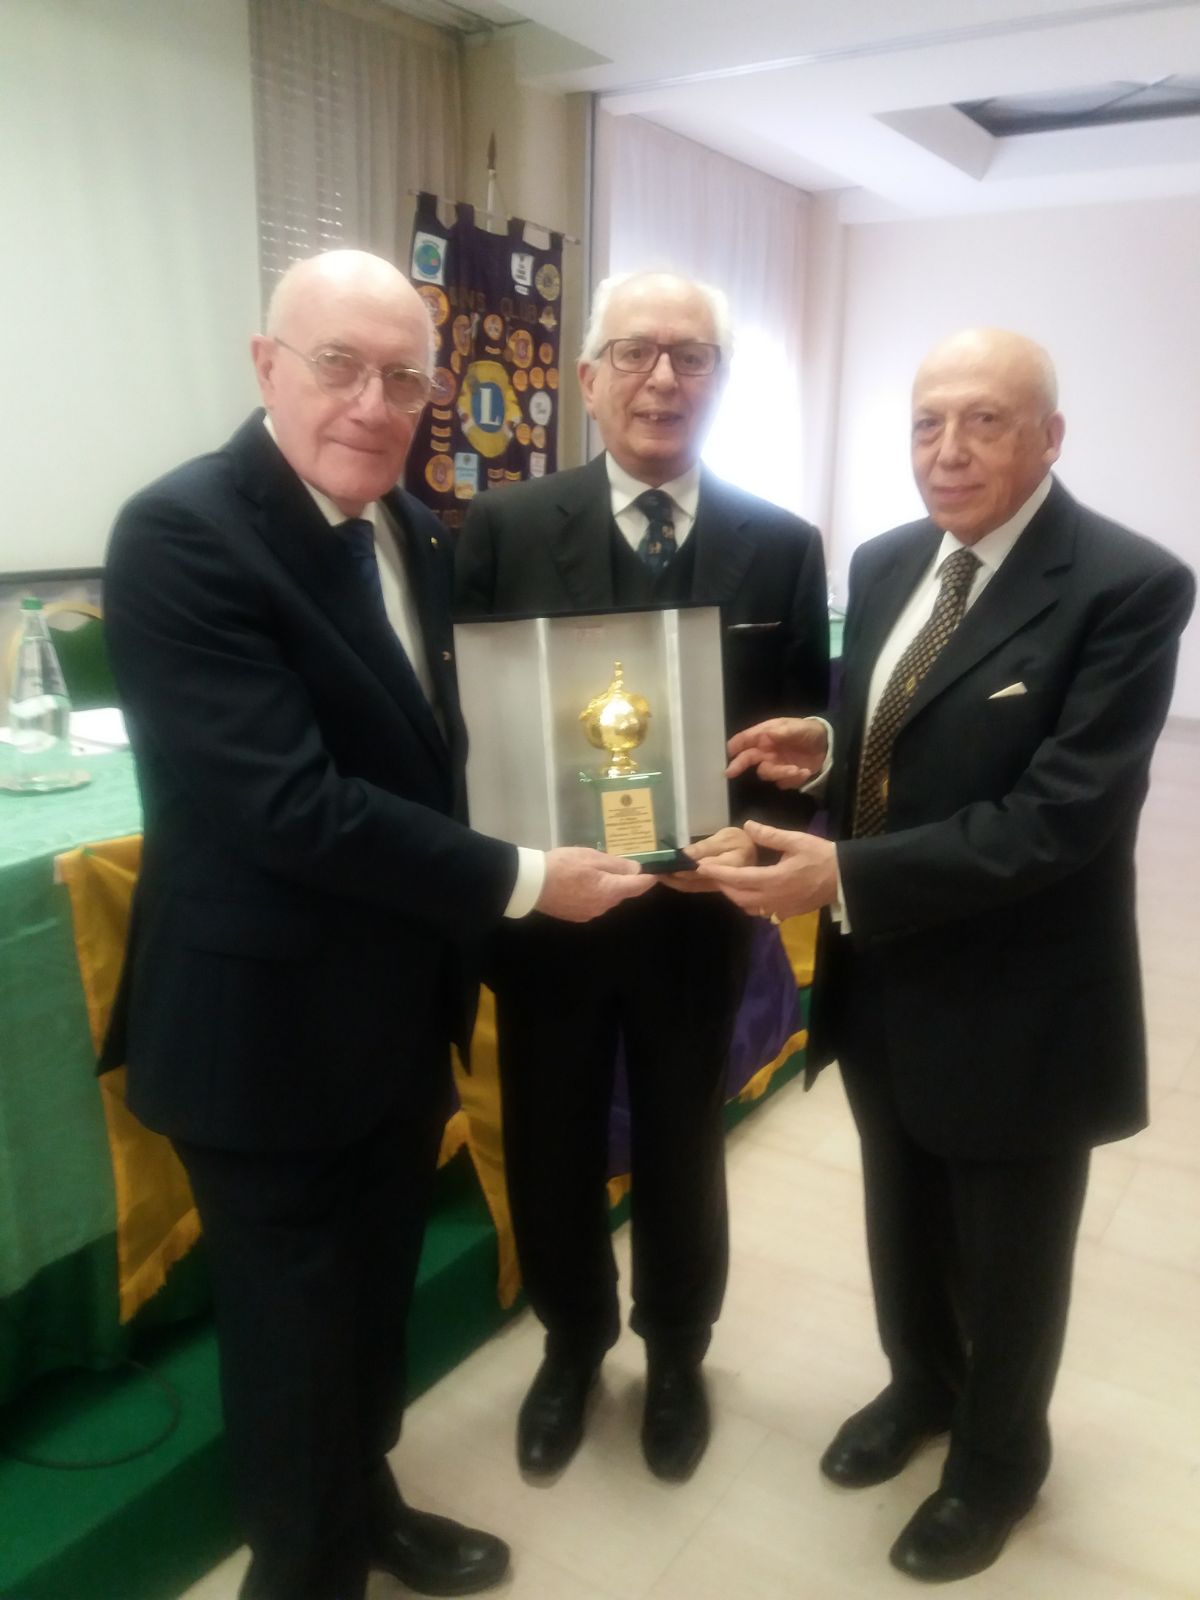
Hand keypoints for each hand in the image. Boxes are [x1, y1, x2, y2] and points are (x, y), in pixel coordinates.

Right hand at [536, 847, 653, 922]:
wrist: (532, 884)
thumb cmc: (563, 866)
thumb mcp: (592, 857)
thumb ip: (617, 865)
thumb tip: (637, 870)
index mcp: (610, 891)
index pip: (639, 886)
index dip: (649, 878)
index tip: (654, 871)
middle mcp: (604, 907)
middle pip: (621, 892)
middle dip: (620, 880)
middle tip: (608, 863)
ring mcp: (590, 914)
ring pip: (606, 898)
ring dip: (604, 887)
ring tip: (588, 872)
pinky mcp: (577, 916)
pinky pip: (592, 904)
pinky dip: (591, 894)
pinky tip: (577, 884)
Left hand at [661, 826, 755, 893]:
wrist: (754, 850)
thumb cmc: (740, 840)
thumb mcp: (725, 838)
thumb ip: (705, 848)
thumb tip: (684, 855)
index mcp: (729, 867)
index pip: (700, 870)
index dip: (680, 869)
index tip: (663, 865)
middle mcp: (722, 881)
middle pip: (692, 882)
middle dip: (672, 877)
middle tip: (653, 870)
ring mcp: (716, 887)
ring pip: (691, 887)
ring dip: (673, 882)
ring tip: (656, 873)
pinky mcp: (712, 888)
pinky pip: (694, 887)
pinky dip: (679, 883)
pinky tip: (669, 877)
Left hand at [695, 819, 837, 919]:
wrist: (845, 879)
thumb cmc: (821, 857)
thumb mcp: (796, 840)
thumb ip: (770, 835)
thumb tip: (748, 825)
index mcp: (774, 879)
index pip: (737, 879)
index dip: (717, 873)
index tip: (701, 867)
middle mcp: (773, 898)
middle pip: (738, 896)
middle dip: (722, 885)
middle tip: (711, 872)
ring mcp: (780, 908)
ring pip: (748, 907)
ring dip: (734, 895)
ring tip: (727, 880)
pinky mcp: (787, 913)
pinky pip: (761, 911)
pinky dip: (749, 903)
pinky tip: (748, 892)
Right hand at [725, 717, 828, 788]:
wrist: (827, 746)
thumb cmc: (808, 732)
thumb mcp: (798, 728)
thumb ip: (783, 732)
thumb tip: (766, 734)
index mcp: (766, 735)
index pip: (745, 740)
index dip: (735, 746)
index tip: (727, 754)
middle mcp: (766, 751)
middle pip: (747, 759)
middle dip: (738, 765)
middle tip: (730, 773)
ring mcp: (775, 764)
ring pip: (766, 773)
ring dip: (780, 773)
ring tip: (797, 769)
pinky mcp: (785, 776)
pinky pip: (782, 783)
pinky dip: (793, 779)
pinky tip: (805, 772)